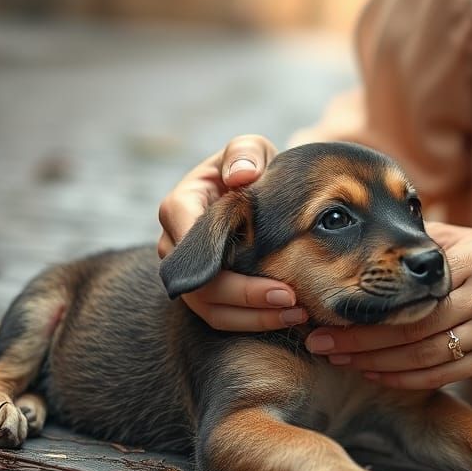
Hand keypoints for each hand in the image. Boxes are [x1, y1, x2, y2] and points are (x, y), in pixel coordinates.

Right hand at [157, 134, 307, 329]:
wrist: (255, 189)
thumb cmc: (250, 166)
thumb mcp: (249, 148)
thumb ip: (245, 154)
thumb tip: (242, 176)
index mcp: (180, 206)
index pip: (190, 244)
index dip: (224, 266)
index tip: (272, 276)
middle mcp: (174, 244)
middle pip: (198, 285)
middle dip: (246, 298)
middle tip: (291, 301)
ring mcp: (188, 271)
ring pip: (209, 309)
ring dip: (253, 318)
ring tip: (296, 314)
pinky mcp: (206, 291)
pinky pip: (222, 316)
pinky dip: (253, 322)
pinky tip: (289, 318)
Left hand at [304, 223, 471, 388]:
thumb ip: (429, 244)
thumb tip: (372, 235)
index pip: (408, 288)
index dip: (364, 304)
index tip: (325, 309)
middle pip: (410, 325)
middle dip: (358, 338)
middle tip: (318, 341)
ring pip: (423, 354)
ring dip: (375, 362)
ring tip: (339, 360)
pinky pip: (444, 374)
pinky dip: (406, 378)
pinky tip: (377, 375)